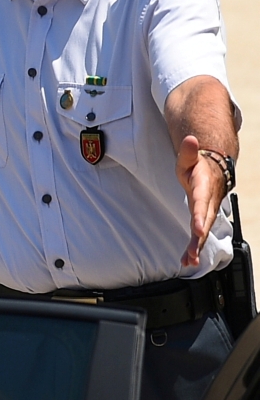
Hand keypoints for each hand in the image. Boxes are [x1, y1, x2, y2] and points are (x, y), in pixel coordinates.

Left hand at [176, 135, 226, 266]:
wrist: (213, 171)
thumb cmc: (197, 166)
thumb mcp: (189, 158)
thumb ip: (188, 151)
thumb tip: (190, 139)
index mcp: (204, 187)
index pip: (201, 202)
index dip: (199, 216)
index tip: (197, 229)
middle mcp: (209, 203)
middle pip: (204, 222)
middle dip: (199, 238)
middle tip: (192, 253)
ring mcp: (207, 212)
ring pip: (203, 232)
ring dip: (196, 247)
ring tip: (188, 261)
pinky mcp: (202, 219)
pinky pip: (199, 235)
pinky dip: (194, 248)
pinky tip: (187, 261)